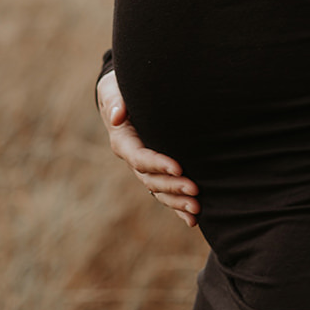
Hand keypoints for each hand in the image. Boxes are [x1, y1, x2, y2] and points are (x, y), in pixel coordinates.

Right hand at [96, 71, 200, 226]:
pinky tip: (193, 221)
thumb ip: (116, 100)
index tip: (178, 167)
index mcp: (123, 142)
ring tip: (197, 209)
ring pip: (159, 192)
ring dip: (177, 202)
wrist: (125, 96)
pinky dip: (178, 208)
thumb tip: (117, 116)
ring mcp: (145, 169)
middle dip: (173, 187)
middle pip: (152, 180)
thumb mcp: (112, 89)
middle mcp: (133, 160)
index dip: (158, 164)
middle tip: (195, 190)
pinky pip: (165, 194)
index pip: (140, 158)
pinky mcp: (156, 172)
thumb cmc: (119, 88)